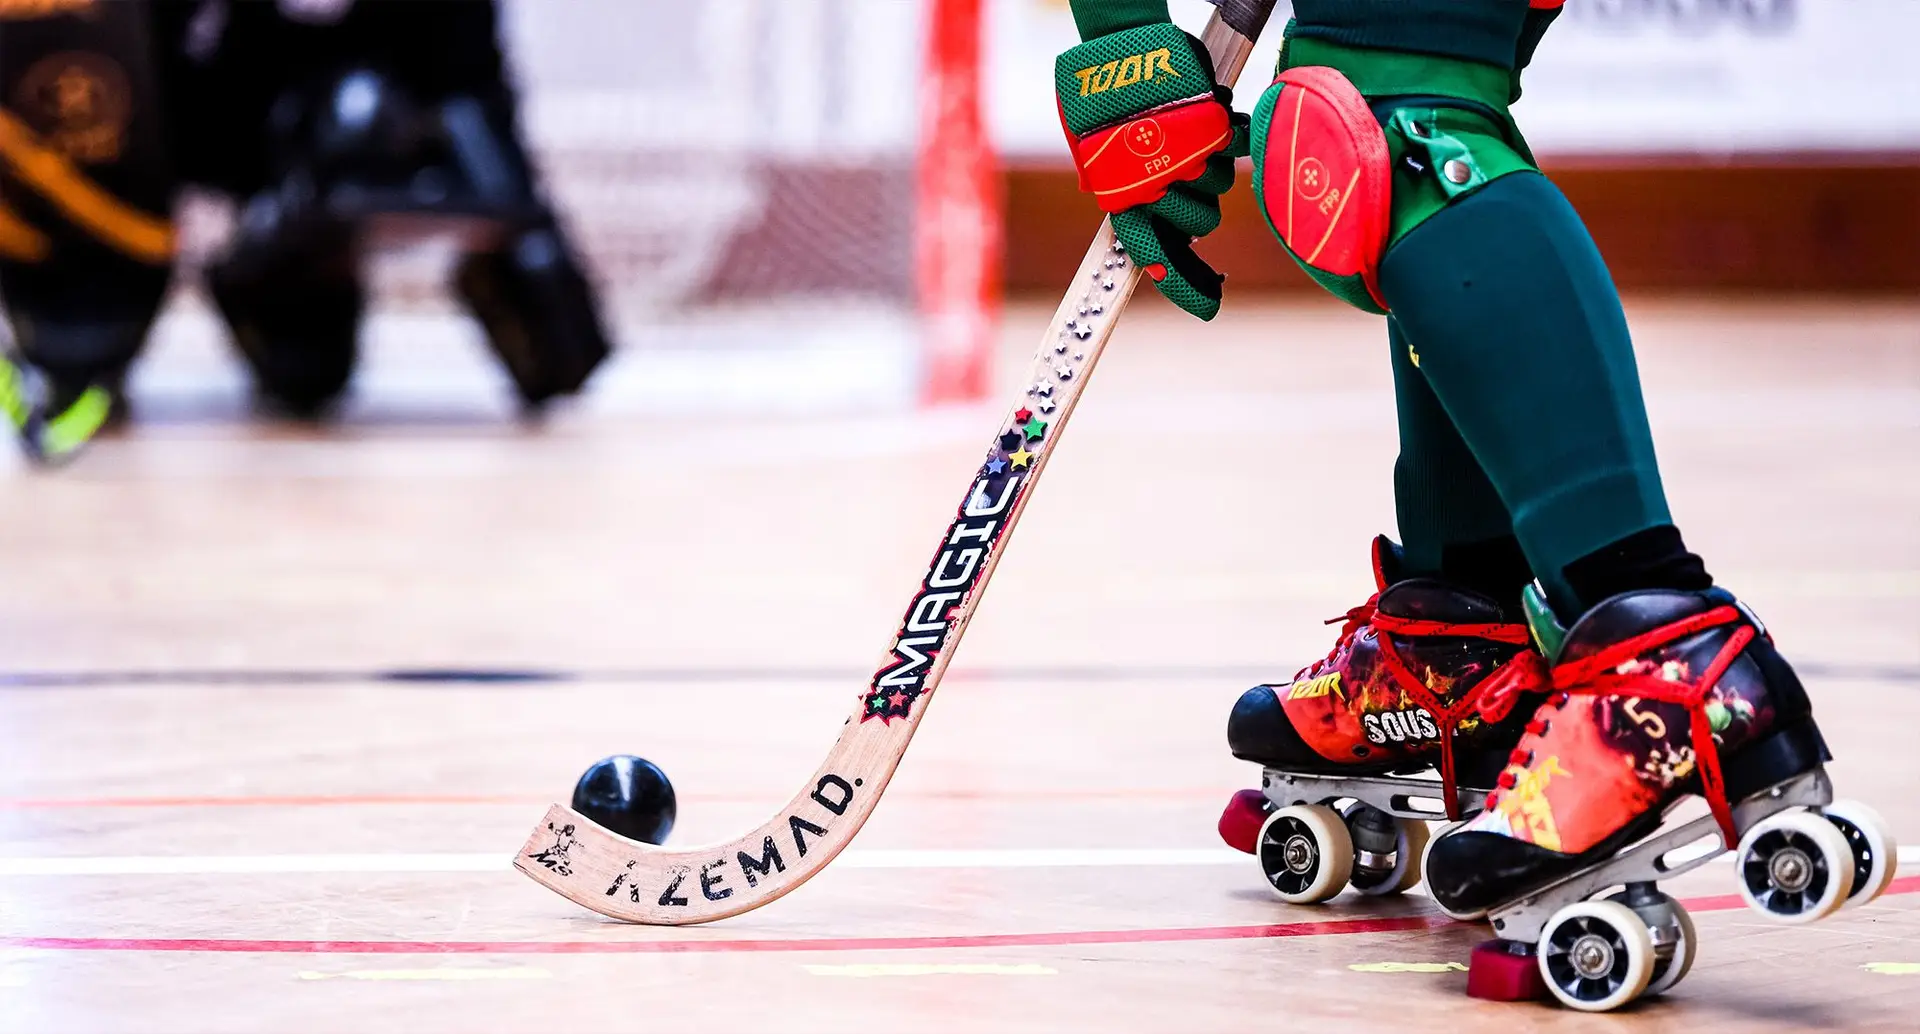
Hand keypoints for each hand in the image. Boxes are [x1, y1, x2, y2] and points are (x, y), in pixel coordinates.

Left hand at [1056, 22, 1246, 319]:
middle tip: (1183, 175)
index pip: (1155, 258)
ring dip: (1207, 167)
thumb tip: (1163, 245)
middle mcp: (1151, 185)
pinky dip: (1228, 135)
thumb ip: (1135, 207)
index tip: (1209, 308)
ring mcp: (1180, 158)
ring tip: (1181, 138)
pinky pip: (1232, 148)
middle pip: (1202, 225)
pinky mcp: (1203, 128)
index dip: (1184, 285)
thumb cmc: (1108, 114)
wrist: (1116, 58)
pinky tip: (1211, 121)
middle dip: (1198, 204)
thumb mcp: (1107, 169)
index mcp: (1121, 199)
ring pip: (1217, 188)